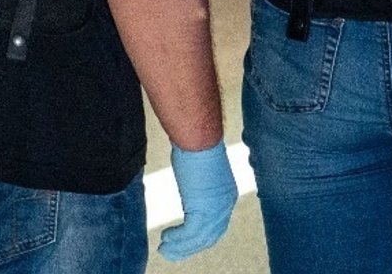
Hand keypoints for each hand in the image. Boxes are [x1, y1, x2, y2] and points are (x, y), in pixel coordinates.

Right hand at [158, 142, 238, 262]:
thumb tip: (190, 190)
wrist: (198, 138)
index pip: (217, 224)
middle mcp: (226, 203)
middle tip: (172, 252)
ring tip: (165, 249)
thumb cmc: (196, 146)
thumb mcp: (200, 172)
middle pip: (211, 235)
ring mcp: (217, 207)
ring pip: (200, 238)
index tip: (187, 241)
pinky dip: (177, 239)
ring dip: (181, 247)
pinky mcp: (204, 208)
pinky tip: (165, 237)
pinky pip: (190, 233)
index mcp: (227, 193)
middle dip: (191, 247)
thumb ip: (198, 186)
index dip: (201, 236)